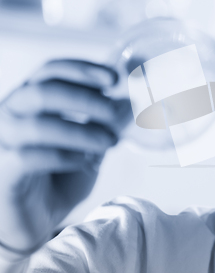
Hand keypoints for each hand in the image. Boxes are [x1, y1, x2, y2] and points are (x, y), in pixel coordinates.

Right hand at [0, 59, 130, 252]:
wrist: (34, 218)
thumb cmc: (59, 176)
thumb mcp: (88, 145)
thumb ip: (102, 125)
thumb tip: (127, 104)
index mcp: (30, 100)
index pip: (50, 71)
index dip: (82, 69)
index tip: (113, 79)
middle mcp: (11, 114)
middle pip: (43, 91)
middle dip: (84, 99)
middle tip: (113, 113)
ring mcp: (2, 141)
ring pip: (38, 125)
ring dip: (81, 132)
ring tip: (108, 142)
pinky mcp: (2, 169)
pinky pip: (29, 157)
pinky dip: (65, 156)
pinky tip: (85, 162)